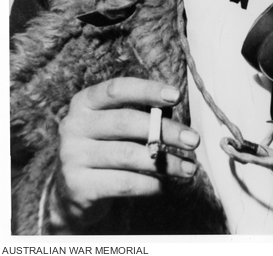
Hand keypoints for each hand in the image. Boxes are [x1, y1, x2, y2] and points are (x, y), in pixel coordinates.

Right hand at [50, 77, 198, 231]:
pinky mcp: (78, 186)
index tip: (176, 95)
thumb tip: (177, 119)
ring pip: (128, 155)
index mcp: (84, 102)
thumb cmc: (106, 146)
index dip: (147, 90)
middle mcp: (74, 126)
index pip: (116, 89)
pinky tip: (168, 185)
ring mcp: (72, 156)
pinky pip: (124, 183)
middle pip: (125, 122)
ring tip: (189, 168)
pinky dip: (151, 185)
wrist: (72, 191)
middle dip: (165, 131)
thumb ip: (140, 115)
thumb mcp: (115, 125)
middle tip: (193, 140)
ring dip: (165, 162)